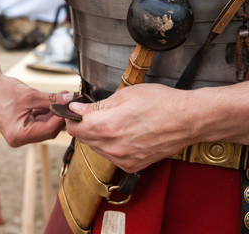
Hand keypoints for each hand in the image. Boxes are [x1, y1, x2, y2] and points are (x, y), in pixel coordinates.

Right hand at [0, 73, 72, 146]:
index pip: (48, 130)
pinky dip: (46, 113)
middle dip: (59, 115)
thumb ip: (52, 99)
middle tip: (69, 100)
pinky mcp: (20, 127)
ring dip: (53, 113)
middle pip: (48, 131)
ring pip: (44, 126)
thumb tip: (71, 99)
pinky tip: (52, 101)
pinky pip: (38, 122)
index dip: (62, 117)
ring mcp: (19, 134)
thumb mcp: (31, 95)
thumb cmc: (3, 90)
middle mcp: (18, 139)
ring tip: (62, 97)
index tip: (72, 106)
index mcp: (19, 135)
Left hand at [65, 84, 195, 172]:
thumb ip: (97, 106)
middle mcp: (112, 147)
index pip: (74, 128)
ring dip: (98, 137)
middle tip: (97, 114)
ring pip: (97, 148)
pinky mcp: (131, 165)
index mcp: (107, 126)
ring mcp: (122, 159)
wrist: (188, 120)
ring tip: (116, 123)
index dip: (72, 118)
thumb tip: (77, 110)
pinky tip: (124, 135)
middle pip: (84, 139)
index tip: (77, 112)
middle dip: (85, 126)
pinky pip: (111, 156)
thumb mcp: (125, 95)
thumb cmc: (161, 103)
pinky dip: (112, 146)